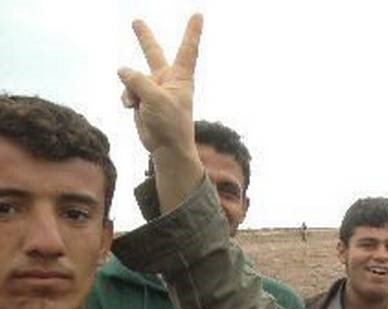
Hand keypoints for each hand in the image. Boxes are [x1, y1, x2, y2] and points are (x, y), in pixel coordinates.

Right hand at [118, 14, 204, 212]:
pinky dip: (127, 98)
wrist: (167, 147)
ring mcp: (153, 89)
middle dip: (143, 38)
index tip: (199, 15)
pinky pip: (127, 91)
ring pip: (132, 78)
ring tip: (139, 104)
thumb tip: (122, 70)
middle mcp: (166, 80)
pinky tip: (132, 108)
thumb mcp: (155, 99)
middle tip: (136, 21)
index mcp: (180, 77)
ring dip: (131, 89)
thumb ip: (138, 81)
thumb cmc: (171, 124)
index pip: (187, 49)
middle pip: (153, 53)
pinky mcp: (141, 99)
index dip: (192, 32)